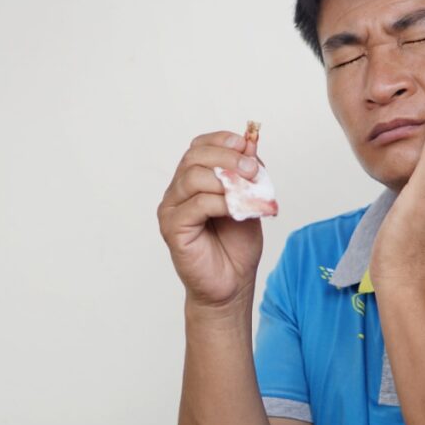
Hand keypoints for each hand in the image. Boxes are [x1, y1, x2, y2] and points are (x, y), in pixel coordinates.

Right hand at [157, 130, 263, 309]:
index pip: (199, 146)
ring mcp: (171, 209)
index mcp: (193, 180)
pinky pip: (197, 204)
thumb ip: (247, 175)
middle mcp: (178, 191)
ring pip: (193, 177)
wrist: (232, 284)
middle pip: (194, 156)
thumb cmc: (237, 246)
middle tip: (253, 170)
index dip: (221, 140)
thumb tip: (251, 143)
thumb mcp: (249, 201)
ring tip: (249, 194)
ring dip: (227, 180)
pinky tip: (237, 212)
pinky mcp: (172, 228)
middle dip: (228, 157)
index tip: (245, 143)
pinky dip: (222, 203)